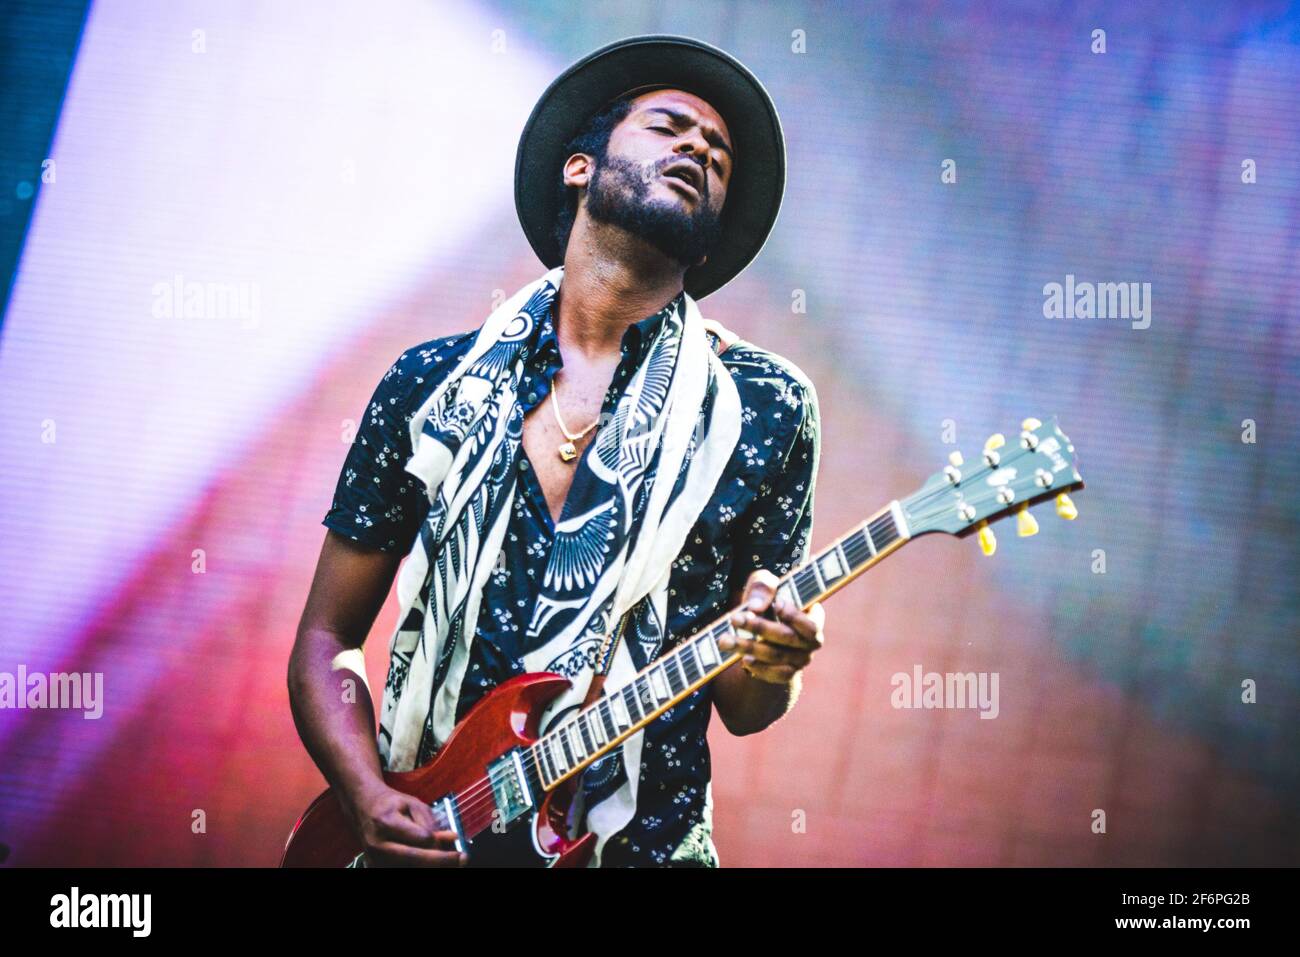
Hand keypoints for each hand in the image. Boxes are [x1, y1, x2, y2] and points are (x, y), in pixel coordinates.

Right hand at [344, 781, 468, 867]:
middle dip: (441, 861)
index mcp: (386, 822)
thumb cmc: (392, 805)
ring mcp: (375, 860)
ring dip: (432, 865)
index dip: (441, 841)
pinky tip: (431, 862)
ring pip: (410, 868)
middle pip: (415, 859)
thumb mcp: (414, 804)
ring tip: (449, 860)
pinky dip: (420, 866)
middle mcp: (378, 844)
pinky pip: (403, 870)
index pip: (420, 838)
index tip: (457, 840)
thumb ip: (432, 823)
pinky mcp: (375, 868)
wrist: (364, 809)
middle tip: (462, 859)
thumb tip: (452, 839)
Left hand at [717, 569, 824, 684]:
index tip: (776, 604)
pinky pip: (777, 675)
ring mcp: (802, 660)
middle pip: (787, 637)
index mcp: (814, 617)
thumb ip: (763, 587)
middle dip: (759, 627)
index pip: (810, 623)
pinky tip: (744, 660)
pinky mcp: (790, 673)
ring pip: (776, 656)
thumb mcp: (766, 586)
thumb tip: (755, 607)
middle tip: (734, 619)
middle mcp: (812, 641)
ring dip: (749, 647)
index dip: (794, 616)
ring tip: (726, 640)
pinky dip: (760, 668)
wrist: (764, 630)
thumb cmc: (769, 601)